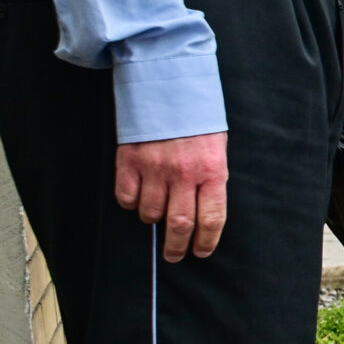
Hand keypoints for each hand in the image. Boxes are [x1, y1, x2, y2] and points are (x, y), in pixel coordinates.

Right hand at [114, 132, 227, 261]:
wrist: (168, 87)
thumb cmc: (197, 120)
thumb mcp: (216, 149)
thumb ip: (211, 179)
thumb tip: (203, 214)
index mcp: (212, 171)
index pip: (212, 219)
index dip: (206, 241)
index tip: (201, 252)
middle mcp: (183, 173)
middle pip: (180, 224)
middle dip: (177, 246)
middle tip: (174, 256)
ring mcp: (154, 168)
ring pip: (150, 213)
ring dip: (154, 219)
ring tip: (158, 213)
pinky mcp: (129, 162)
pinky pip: (127, 197)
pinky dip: (132, 203)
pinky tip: (139, 197)